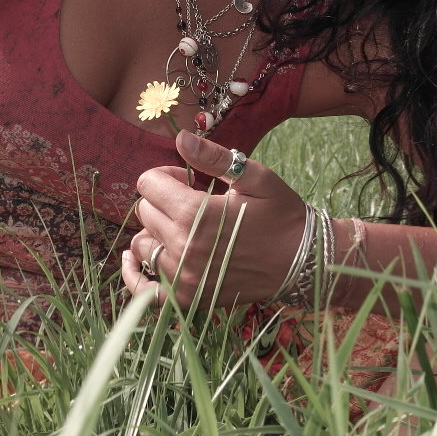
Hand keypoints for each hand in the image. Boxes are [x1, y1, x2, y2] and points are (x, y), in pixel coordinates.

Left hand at [119, 129, 309, 308]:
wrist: (302, 261)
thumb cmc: (280, 214)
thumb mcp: (254, 177)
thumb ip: (213, 157)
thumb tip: (180, 138)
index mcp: (194, 214)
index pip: (148, 184)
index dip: (166, 175)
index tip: (189, 180)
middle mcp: (182, 247)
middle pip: (144, 212)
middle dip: (161, 201)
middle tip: (191, 202)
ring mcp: (183, 277)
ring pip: (142, 246)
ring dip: (155, 233)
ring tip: (181, 229)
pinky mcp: (187, 298)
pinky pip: (144, 290)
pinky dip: (134, 274)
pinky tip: (135, 259)